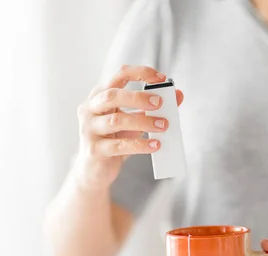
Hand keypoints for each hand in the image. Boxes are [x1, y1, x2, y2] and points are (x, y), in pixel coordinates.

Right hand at [74, 65, 184, 189]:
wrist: (95, 170)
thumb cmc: (115, 139)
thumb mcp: (134, 121)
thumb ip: (153, 107)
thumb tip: (178, 95)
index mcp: (100, 95)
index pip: (119, 74)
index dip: (140, 73)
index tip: (162, 78)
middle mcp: (90, 108)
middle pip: (112, 95)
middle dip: (139, 97)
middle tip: (160, 103)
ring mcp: (89, 129)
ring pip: (116, 120)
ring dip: (143, 122)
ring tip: (163, 125)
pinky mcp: (94, 150)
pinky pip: (119, 145)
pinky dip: (140, 145)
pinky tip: (155, 145)